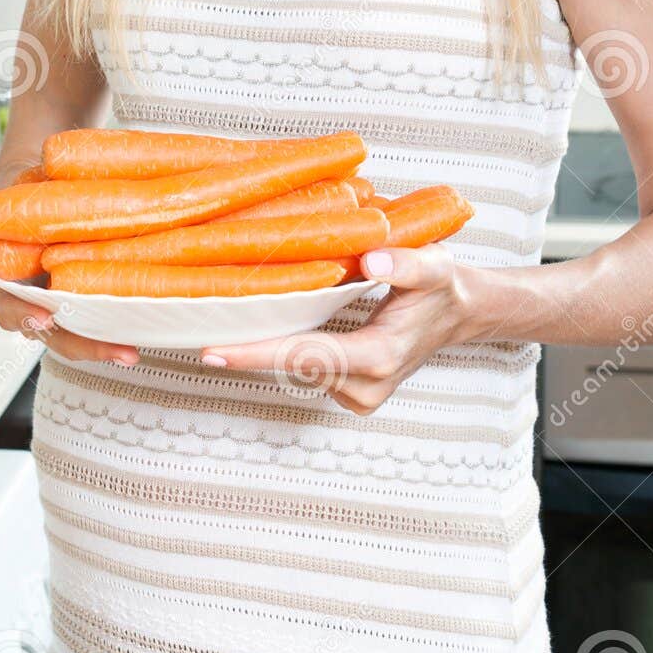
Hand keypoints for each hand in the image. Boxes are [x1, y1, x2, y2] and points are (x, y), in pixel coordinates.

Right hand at [0, 196, 139, 367]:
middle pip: (53, 335)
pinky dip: (117, 325)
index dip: (24, 316)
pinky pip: (98, 318)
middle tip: (115, 349)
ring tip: (132, 350)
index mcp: (1, 289)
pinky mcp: (84, 301)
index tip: (45, 318)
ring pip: (79, 334)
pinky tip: (142, 329)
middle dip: (82, 346)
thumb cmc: (9, 203)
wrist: (35, 188)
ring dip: (105, 345)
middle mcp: (29, 306)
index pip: (9, 310)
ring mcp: (59, 307)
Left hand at [199, 245, 474, 413]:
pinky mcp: (352, 394)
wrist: (458, 314)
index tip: (214, 352)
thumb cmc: (442, 286)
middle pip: (291, 367)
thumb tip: (369, 257)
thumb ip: (405, 261)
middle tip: (194, 332)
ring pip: (297, 371)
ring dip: (263, 351)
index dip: (258, 354)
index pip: (307, 357)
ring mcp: (359, 396)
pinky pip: (307, 371)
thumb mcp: (433, 265)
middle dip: (246, 351)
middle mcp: (366, 386)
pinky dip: (284, 351)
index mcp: (379, 357)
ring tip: (219, 326)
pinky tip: (261, 330)